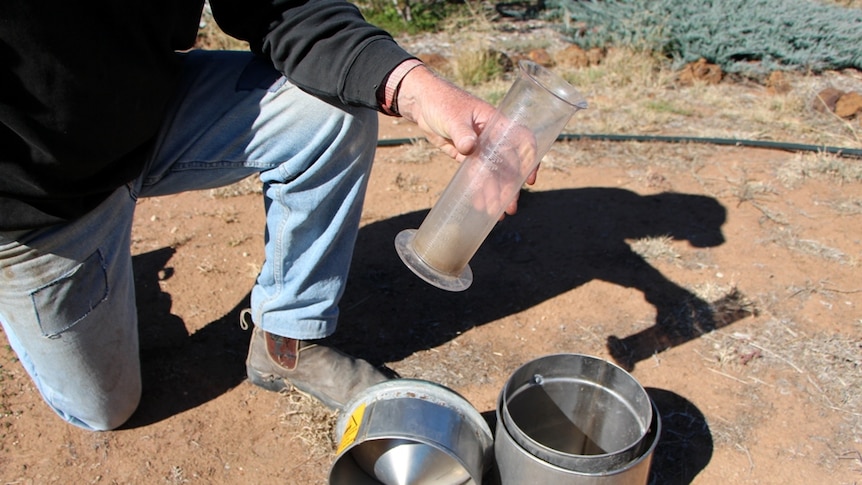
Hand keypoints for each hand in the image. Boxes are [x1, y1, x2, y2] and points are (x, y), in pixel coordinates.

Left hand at [395, 66, 537, 216]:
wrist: (421, 103)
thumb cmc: (441, 101)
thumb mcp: (452, 116)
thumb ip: (461, 132)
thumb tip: (469, 147)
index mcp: (497, 123)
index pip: (522, 140)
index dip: (530, 160)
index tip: (528, 181)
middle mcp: (492, 137)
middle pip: (508, 165)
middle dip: (510, 188)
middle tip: (510, 208)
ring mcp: (480, 148)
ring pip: (492, 174)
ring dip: (496, 194)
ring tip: (496, 214)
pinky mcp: (466, 156)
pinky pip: (477, 176)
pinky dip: (480, 190)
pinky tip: (481, 205)